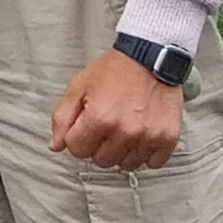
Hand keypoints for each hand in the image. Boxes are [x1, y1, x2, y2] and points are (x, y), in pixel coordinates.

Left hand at [49, 49, 184, 170]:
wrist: (149, 58)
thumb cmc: (114, 70)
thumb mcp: (78, 87)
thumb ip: (62, 118)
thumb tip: (55, 145)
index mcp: (99, 119)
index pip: (76, 150)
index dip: (77, 138)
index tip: (86, 126)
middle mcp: (124, 132)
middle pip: (101, 161)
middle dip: (99, 146)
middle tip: (106, 126)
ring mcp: (147, 137)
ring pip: (126, 165)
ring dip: (122, 151)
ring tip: (125, 129)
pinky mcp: (167, 138)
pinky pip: (153, 163)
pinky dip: (146, 153)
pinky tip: (141, 136)